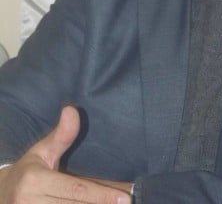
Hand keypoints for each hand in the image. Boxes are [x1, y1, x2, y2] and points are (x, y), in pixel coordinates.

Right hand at [0, 105, 131, 202]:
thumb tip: (72, 109)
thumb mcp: (42, 152)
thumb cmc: (28, 171)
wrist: (1, 196)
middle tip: (126, 202)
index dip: (101, 195)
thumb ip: (61, 136)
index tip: (124, 198)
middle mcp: (30, 203)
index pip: (75, 190)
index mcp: (35, 181)